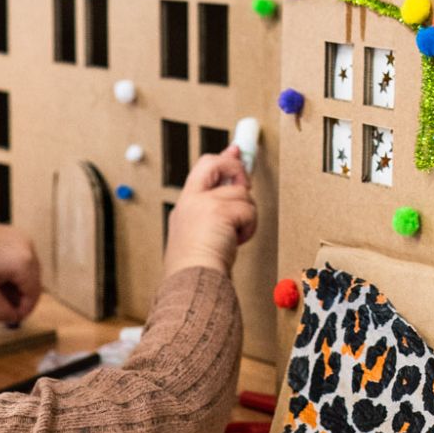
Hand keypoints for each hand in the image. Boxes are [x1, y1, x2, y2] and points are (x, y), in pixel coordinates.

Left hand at [0, 222, 42, 323]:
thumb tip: (12, 319)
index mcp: (24, 263)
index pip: (34, 294)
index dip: (24, 310)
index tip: (11, 319)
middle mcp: (29, 249)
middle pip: (32, 282)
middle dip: (19, 298)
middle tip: (2, 308)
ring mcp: (24, 240)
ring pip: (27, 272)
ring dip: (16, 286)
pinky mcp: (16, 235)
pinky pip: (22, 260)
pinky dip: (13, 273)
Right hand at [163, 146, 256, 277]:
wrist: (191, 282)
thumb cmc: (196, 270)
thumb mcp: (200, 236)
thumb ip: (214, 213)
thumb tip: (234, 196)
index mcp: (184, 208)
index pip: (202, 171)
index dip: (221, 159)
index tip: (234, 151)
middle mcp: (190, 201)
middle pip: (213, 163)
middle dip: (234, 167)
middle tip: (244, 183)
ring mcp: (203, 203)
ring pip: (240, 192)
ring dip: (246, 214)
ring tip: (235, 236)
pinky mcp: (219, 211)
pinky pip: (248, 209)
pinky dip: (249, 226)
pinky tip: (237, 241)